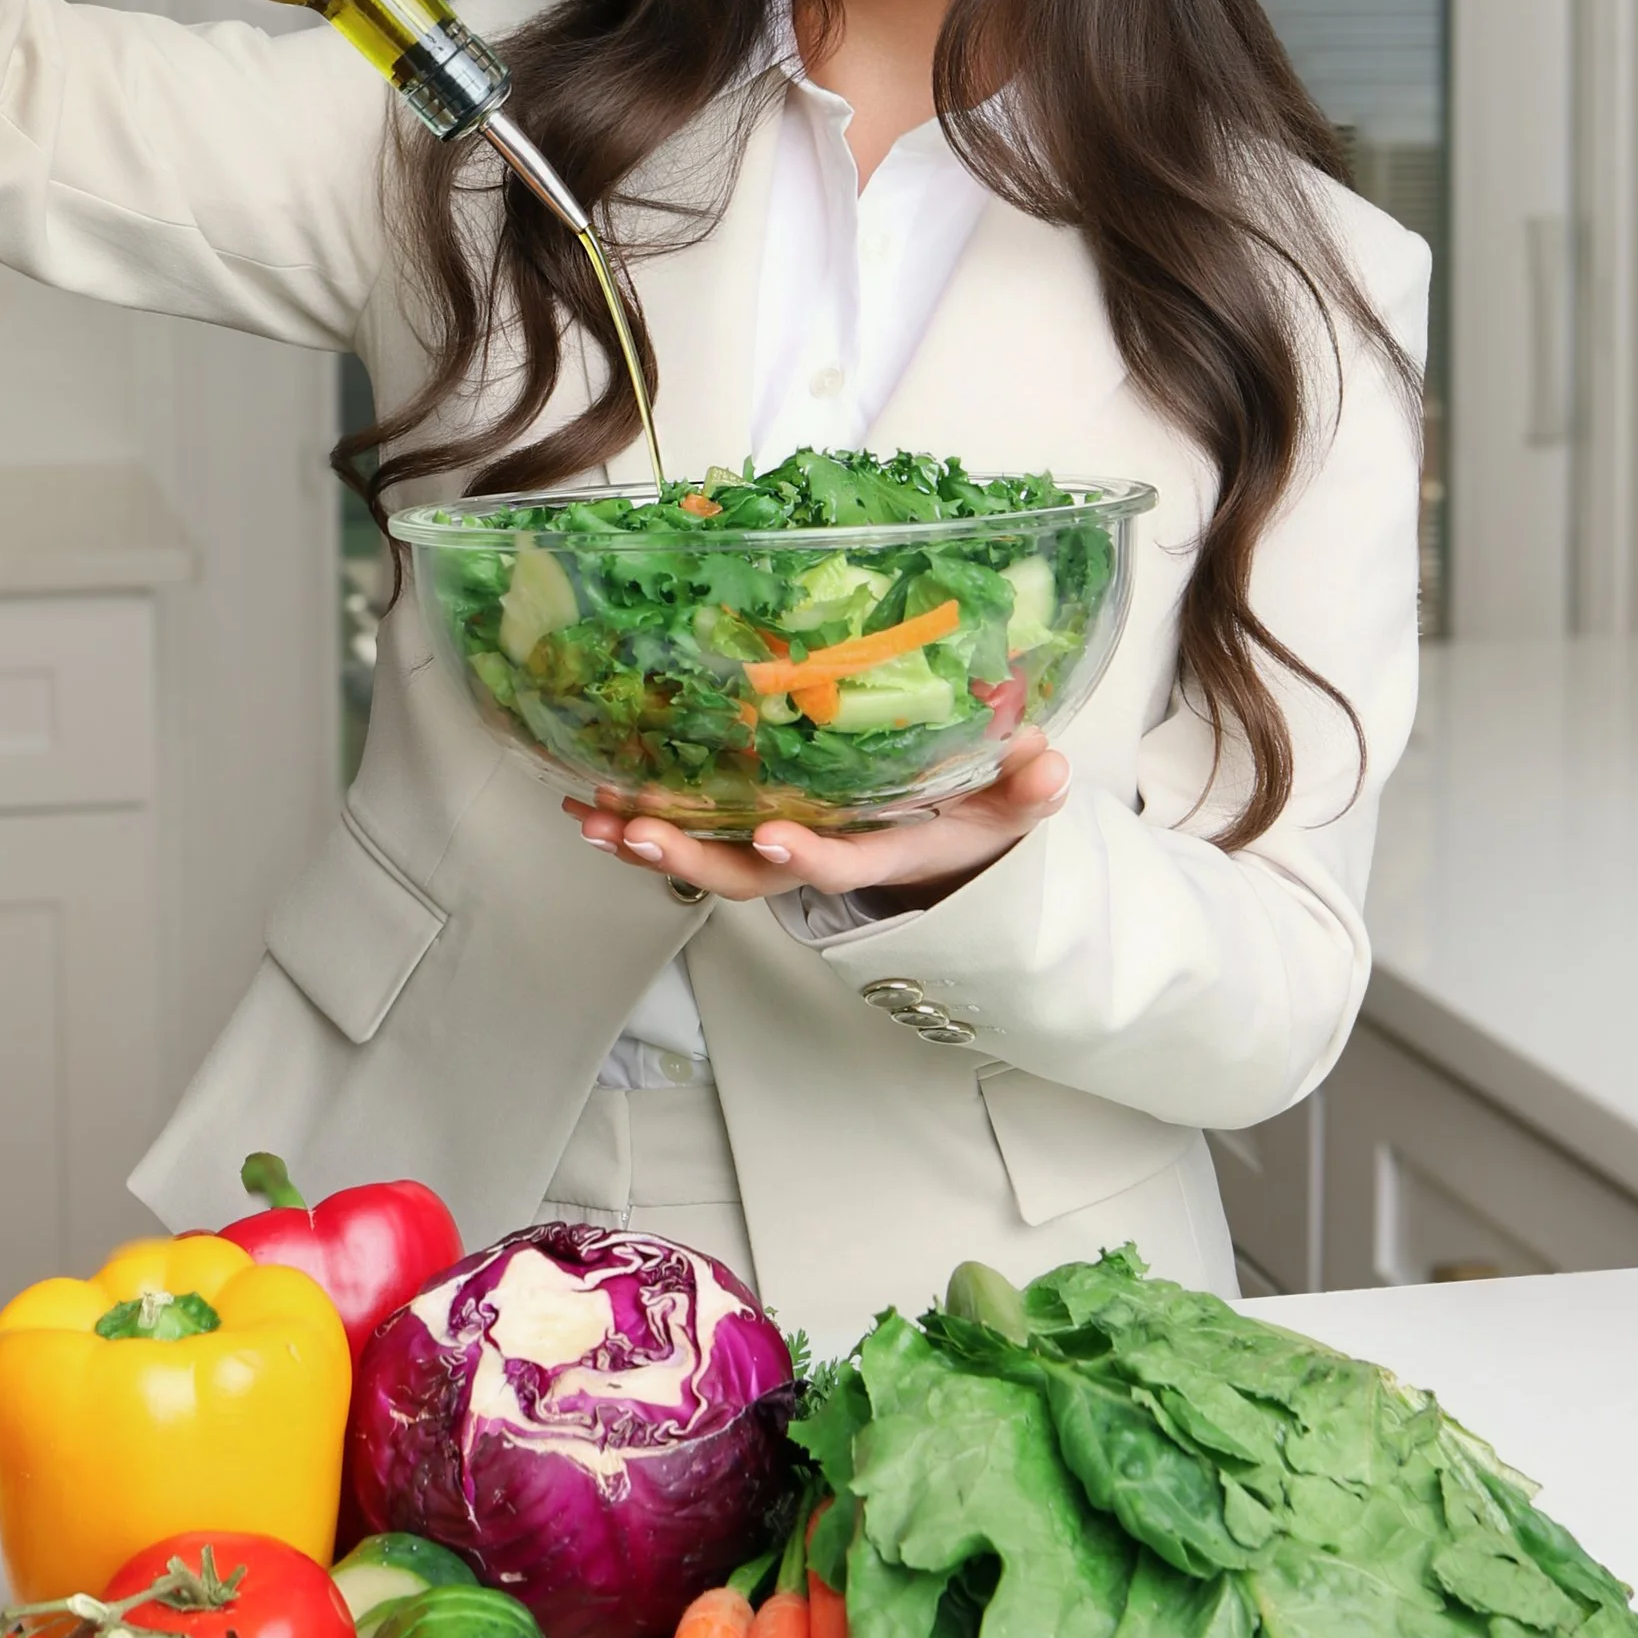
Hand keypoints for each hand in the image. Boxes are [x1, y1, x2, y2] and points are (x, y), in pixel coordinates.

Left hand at [560, 727, 1070, 905]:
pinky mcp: (752, 831)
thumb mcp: (1011, 803)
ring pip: (706, 859)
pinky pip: (692, 832)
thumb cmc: (972, 813)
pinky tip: (590, 800)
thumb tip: (1048, 762)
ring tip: (591, 816)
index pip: (842, 862)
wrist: (945, 844)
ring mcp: (782, 849)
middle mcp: (822, 857)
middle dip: (689, 857)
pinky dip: (639, 820)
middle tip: (634, 832)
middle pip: (748, 876)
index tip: (769, 837)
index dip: (806, 857)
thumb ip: (1027, 787)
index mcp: (883, 849)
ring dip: (646, 840)